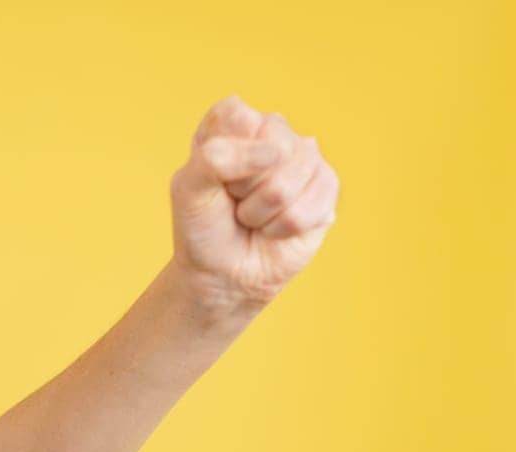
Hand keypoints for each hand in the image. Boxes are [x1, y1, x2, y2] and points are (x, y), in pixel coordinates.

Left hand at [168, 94, 339, 318]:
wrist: (222, 273)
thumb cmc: (204, 227)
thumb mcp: (189, 189)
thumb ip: (216, 157)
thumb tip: (275, 152)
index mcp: (234, 123)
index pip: (236, 114)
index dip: (223, 154)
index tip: (213, 179)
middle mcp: (273, 132)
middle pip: (271, 147)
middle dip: (245, 188)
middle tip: (235, 202)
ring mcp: (305, 157)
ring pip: (288, 181)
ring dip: (261, 213)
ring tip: (253, 217)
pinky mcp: (326, 187)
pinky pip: (309, 206)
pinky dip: (282, 227)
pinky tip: (275, 228)